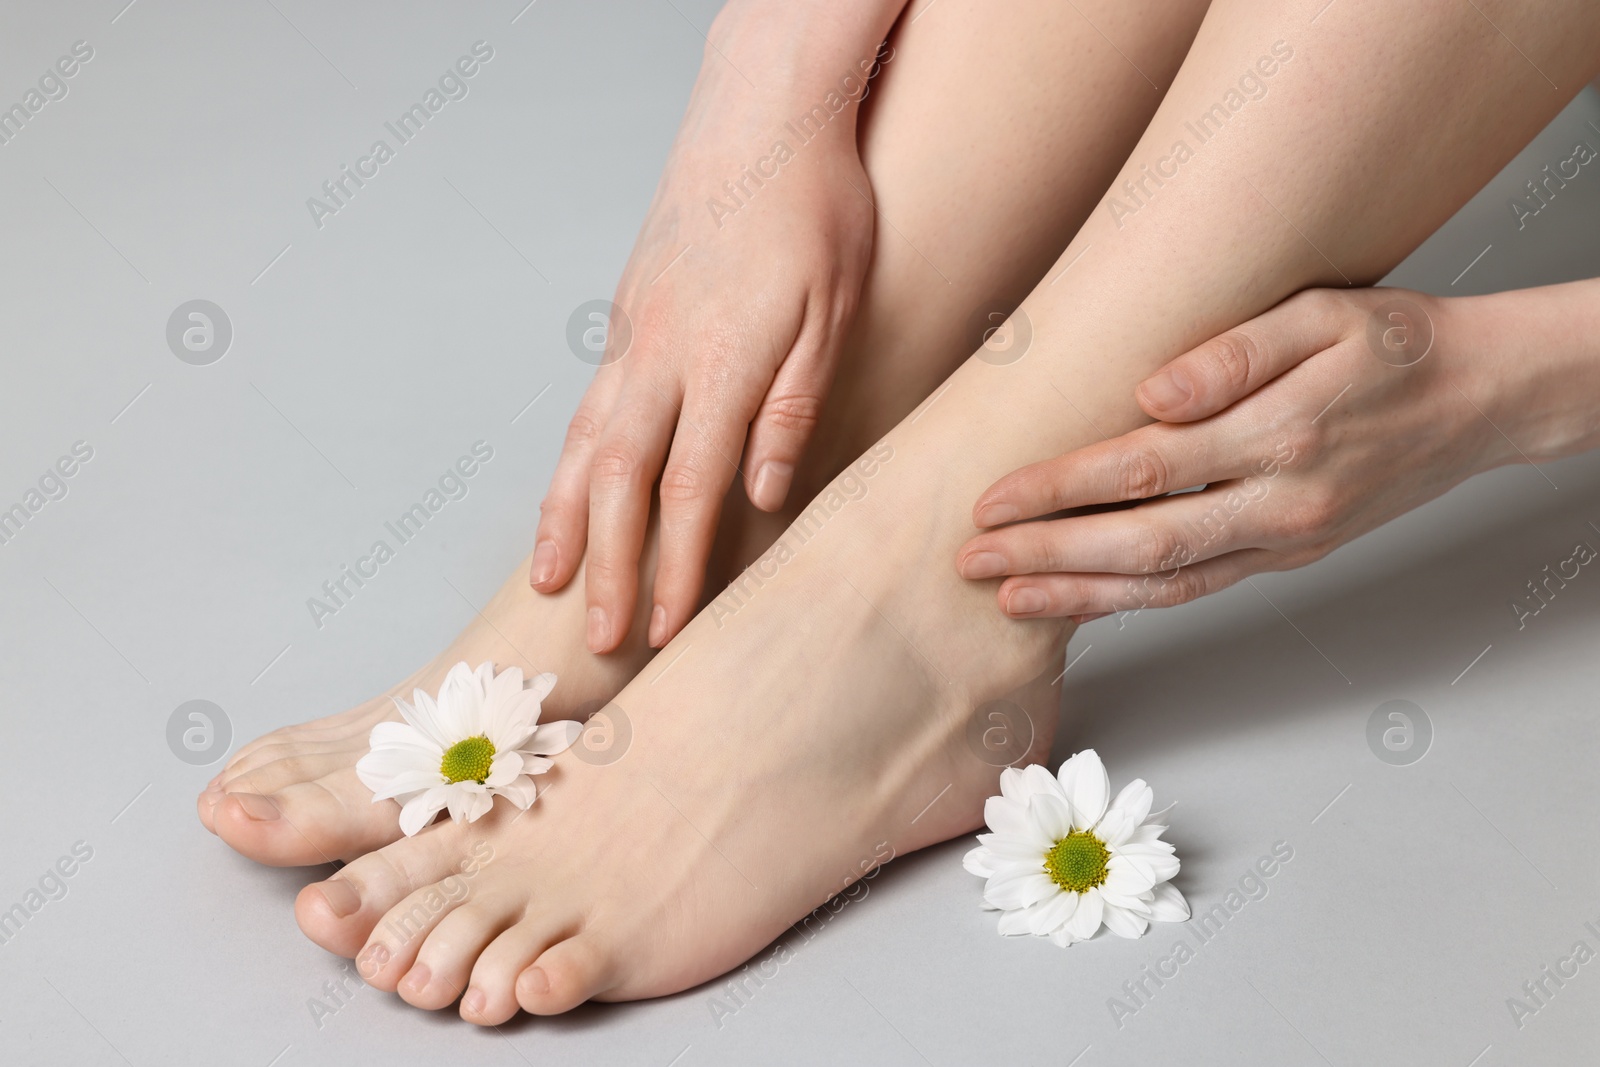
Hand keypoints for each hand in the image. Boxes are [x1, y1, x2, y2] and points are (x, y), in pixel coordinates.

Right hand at [532, 16, 892, 651]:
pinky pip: (586, 404)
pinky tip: (566, 494)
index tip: (665, 625)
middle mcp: (662, 355)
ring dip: (565, 520)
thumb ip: (795, 404)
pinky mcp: (626, 317)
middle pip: (619, 481)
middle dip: (607, 565)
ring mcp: (635, 334)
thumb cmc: (814, 209)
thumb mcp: (835, 309)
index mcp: (722, 361)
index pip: (690, 489)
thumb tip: (763, 492)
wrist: (763, 116)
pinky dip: (569, 461)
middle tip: (599, 636)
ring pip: (584, 443)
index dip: (674, 566)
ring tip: (549, 582)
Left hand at [957, 287, 1553, 619]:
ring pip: (1168, 583)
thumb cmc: (1399, 343)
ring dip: (1080, 594)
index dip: (1059, 489)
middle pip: (1142, 542)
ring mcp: (1288, 539)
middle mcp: (1283, 502)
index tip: (993, 500)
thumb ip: (1235, 353)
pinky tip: (1082, 601)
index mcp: (1282, 434)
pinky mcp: (1291, 555)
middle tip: (970, 561)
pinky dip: (1135, 601)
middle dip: (1047, 555)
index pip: (1142, 469)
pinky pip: (1201, 587)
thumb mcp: (1325, 314)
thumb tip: (1152, 396)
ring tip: (1006, 596)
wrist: (1485, 396)